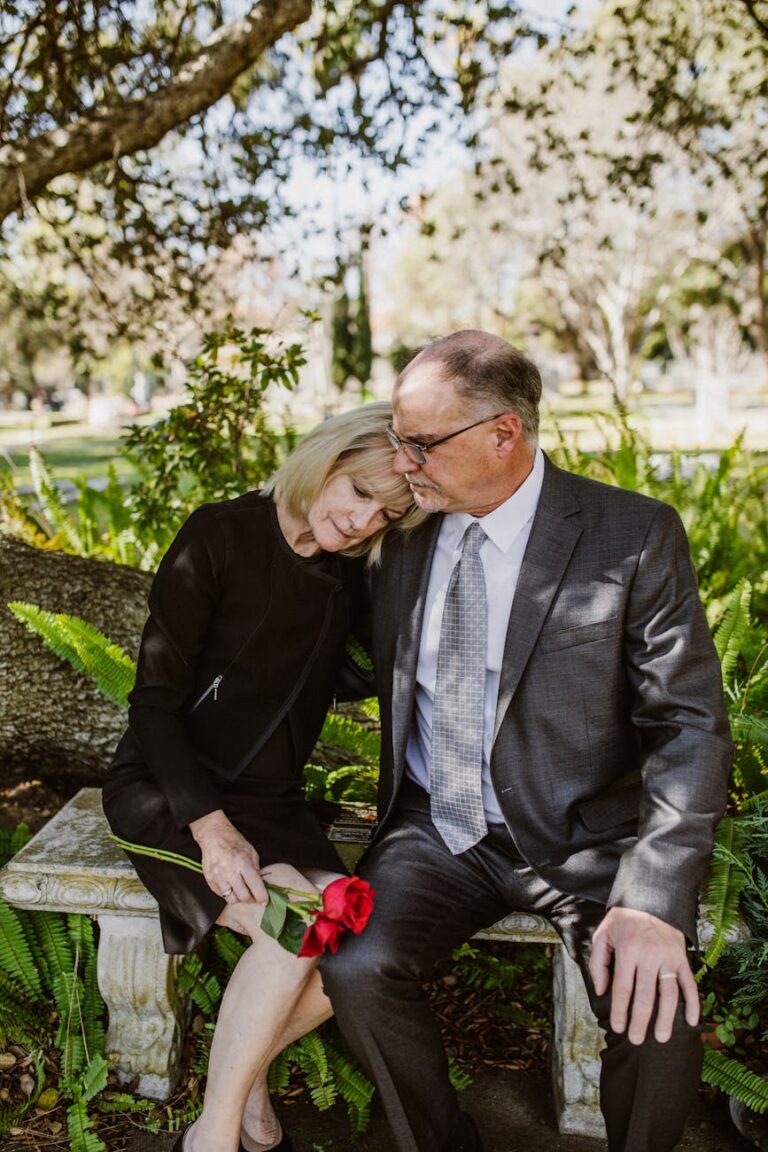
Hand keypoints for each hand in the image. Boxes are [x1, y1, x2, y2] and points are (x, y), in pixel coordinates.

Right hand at [189, 809, 267, 904]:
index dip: (262, 896)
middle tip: (253, 896)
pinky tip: (231, 885)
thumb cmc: (233, 841)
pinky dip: (228, 893)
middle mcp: (230, 872)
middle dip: (251, 899)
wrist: (213, 836)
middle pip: (243, 897)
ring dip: (239, 898)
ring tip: (241, 891)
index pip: (255, 886)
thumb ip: (256, 868)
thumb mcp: (250, 851)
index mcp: (243, 863)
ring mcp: (218, 877)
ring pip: (231, 899)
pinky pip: (221, 895)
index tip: (265, 901)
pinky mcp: (210, 881)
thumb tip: (260, 884)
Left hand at [589, 907, 698, 1044]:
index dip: (620, 1010)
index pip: (623, 987)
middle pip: (645, 995)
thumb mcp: (603, 934)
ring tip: (662, 1037)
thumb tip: (601, 991)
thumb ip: (598, 962)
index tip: (618, 1028)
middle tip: (637, 1040)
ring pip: (669, 994)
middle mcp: (650, 955)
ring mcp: (669, 957)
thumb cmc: (624, 920)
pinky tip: (691, 1021)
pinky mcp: (682, 958)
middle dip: (640, 1021)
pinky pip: (690, 983)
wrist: (652, 899)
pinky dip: (693, 1003)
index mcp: (628, 950)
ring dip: (666, 1018)